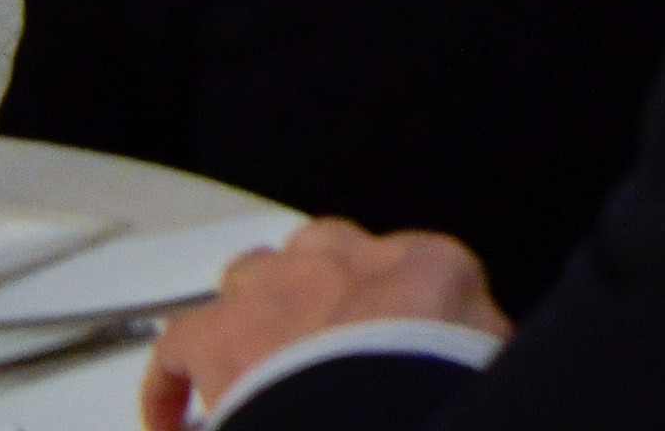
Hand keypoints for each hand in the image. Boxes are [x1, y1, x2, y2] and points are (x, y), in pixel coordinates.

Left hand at [148, 224, 501, 430]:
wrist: (377, 407)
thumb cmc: (436, 382)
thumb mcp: (494, 352)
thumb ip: (476, 336)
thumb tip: (471, 348)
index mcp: (425, 263)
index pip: (405, 261)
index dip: (386, 299)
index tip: (382, 332)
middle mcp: (346, 259)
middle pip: (316, 251)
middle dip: (311, 285)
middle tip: (314, 340)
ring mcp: (275, 289)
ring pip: (246, 278)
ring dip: (246, 314)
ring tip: (245, 365)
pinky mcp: (216, 332)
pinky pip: (176, 350)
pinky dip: (170, 385)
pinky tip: (172, 422)